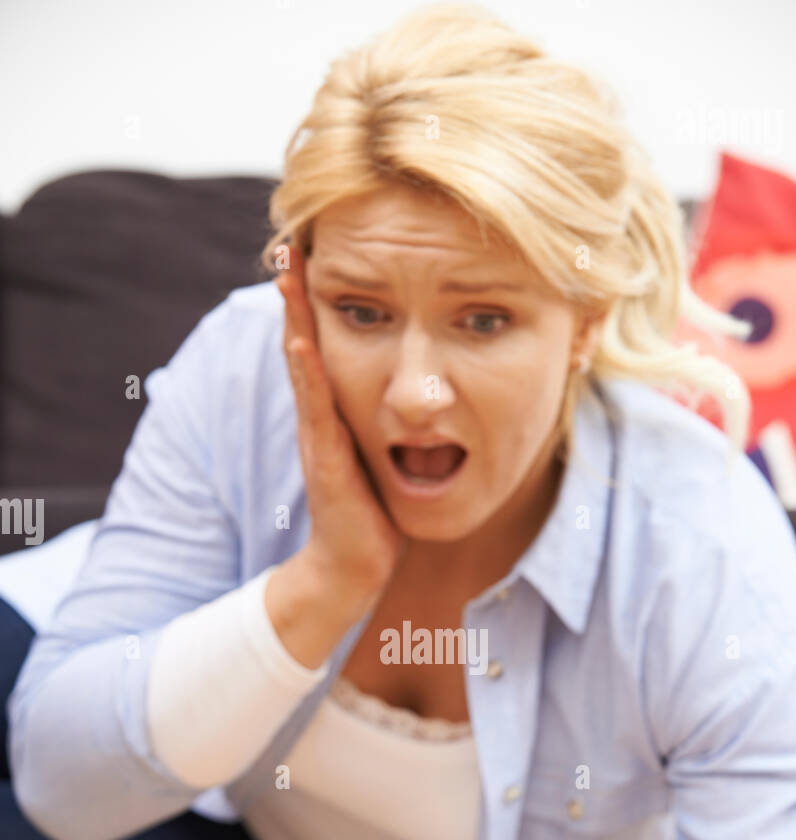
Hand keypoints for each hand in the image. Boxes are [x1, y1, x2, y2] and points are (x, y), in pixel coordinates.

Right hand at [275, 243, 405, 598]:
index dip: (321, 298)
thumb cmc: (376, 513)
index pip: (328, 341)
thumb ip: (397, 421)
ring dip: (295, 317)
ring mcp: (321, 436)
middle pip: (307, 339)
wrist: (357, 566)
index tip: (319, 247)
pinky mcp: (327, 461)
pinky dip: (308, 372)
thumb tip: (430, 392)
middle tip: (291, 238)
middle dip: (299, 292)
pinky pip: (317, 409)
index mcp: (340, 410)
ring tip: (287, 269)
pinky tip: (302, 340)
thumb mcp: (389, 454)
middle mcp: (324, 415)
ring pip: (305, 364)